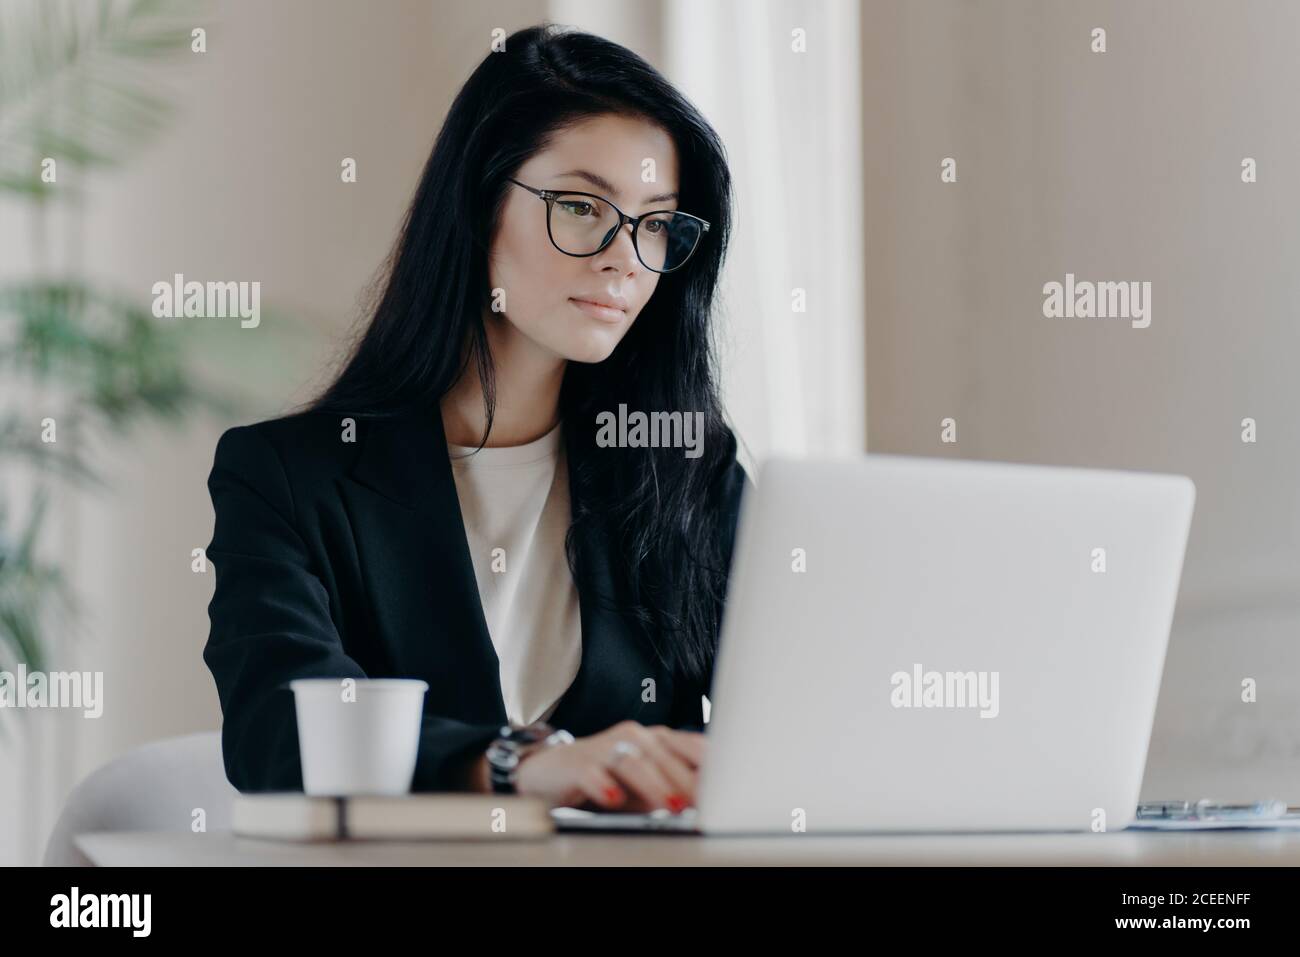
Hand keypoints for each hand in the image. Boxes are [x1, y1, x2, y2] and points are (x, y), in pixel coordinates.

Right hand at [513, 720, 705, 812]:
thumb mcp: (646, 786)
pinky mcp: (578, 763)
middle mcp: (634, 736)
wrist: (552, 772)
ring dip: (655, 784)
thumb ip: (675, 789)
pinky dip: (605, 786)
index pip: (691, 746)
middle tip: (705, 803)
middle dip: (688, 781)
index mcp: (656, 739)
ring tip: (672, 805)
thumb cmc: (607, 778)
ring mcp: (605, 747)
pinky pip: (594, 772)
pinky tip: (614, 799)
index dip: (710, 767)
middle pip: (666, 755)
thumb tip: (710, 802)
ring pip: (634, 761)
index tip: (728, 788)